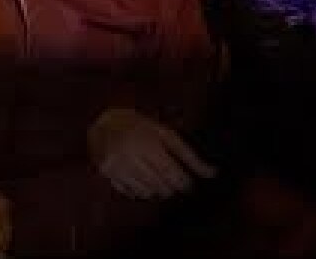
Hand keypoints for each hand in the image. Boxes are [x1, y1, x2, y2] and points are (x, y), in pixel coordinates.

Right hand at [89, 108, 215, 199]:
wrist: (102, 122)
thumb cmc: (138, 125)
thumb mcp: (165, 134)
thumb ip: (189, 155)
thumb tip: (213, 173)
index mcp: (147, 145)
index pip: (174, 177)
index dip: (185, 183)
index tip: (186, 181)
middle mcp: (130, 157)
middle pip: (162, 188)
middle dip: (171, 186)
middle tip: (170, 177)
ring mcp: (116, 167)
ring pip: (147, 193)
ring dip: (155, 189)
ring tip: (154, 175)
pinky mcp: (106, 174)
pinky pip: (130, 193)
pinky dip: (139, 189)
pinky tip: (140, 177)